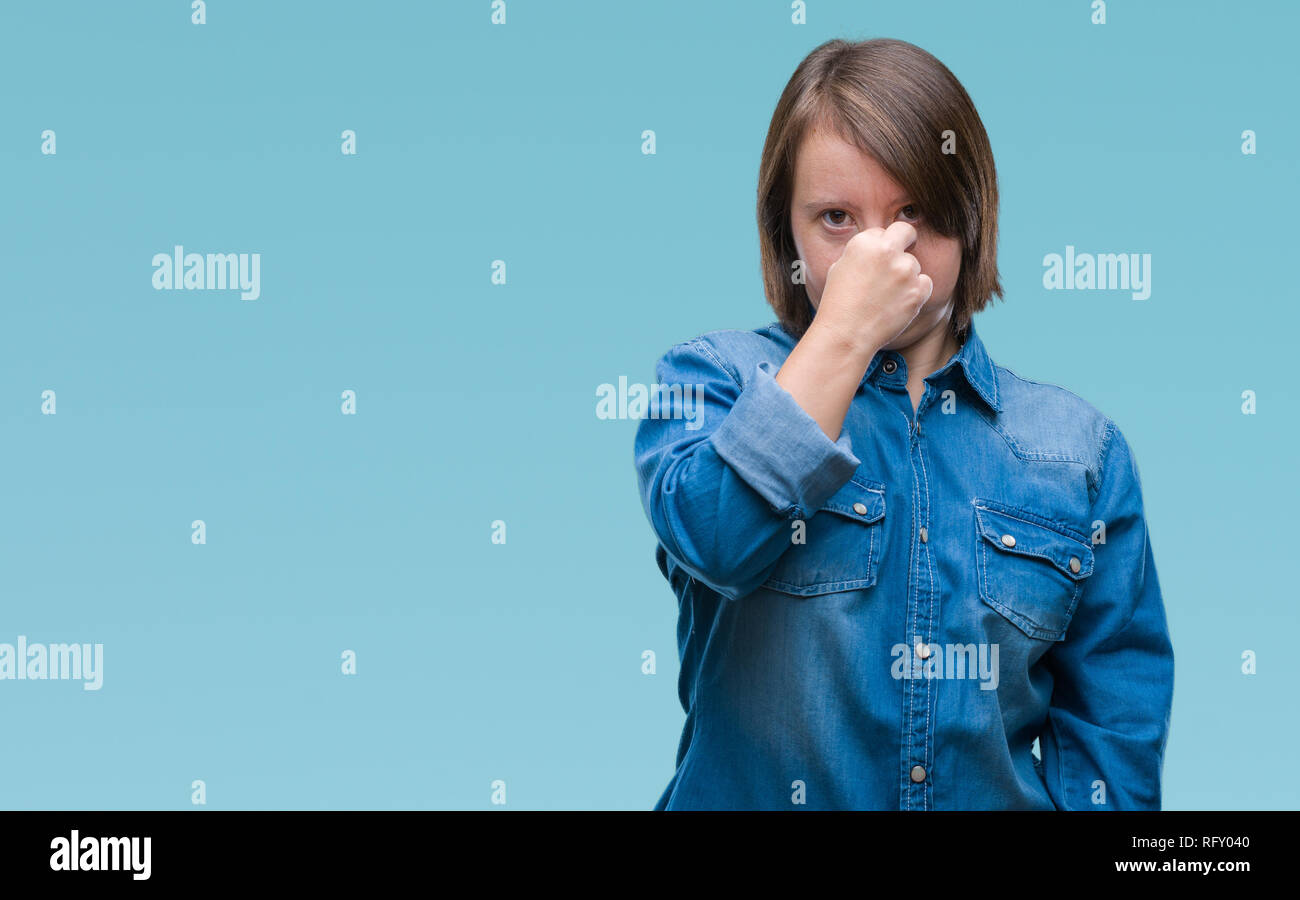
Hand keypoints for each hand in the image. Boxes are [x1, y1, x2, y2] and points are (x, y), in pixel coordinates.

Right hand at [812, 221, 933, 354]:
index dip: (879, 245)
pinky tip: (898, 303)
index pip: (881, 231)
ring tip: (885, 296)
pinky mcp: (918, 290)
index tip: (876, 260)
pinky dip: (916, 292)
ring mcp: (905, 270)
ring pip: (914, 263)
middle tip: (899, 256)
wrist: (845, 335)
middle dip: (905, 239)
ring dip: (905, 275)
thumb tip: (877, 247)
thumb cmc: (838, 304)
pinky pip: (925, 283)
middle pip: (906, 232)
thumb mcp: (839, 268)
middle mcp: (886, 251)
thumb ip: (862, 253)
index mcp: (863, 242)